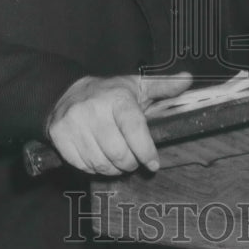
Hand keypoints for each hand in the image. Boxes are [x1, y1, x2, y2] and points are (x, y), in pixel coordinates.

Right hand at [47, 71, 192, 175]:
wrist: (67, 92)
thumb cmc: (109, 93)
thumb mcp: (137, 86)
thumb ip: (164, 86)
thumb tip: (188, 79)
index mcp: (117, 97)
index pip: (134, 130)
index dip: (146, 151)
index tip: (153, 163)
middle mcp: (94, 109)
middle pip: (119, 153)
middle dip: (130, 163)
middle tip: (133, 160)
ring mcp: (74, 123)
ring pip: (101, 163)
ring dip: (113, 169)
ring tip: (117, 160)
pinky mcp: (59, 135)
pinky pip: (83, 165)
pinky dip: (94, 168)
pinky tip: (99, 157)